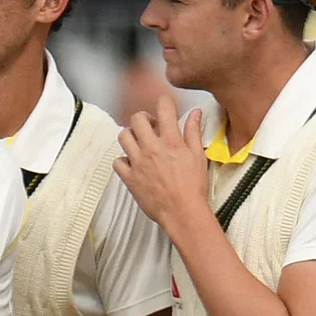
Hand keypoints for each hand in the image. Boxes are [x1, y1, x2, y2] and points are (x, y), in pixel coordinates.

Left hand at [114, 96, 208, 226]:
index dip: (164, 102)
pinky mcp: (129, 177)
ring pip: (123, 136)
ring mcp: (138, 163)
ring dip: (131, 136)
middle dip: (143, 118)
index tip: (165, 106)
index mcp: (171, 141)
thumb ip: (193, 132)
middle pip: (137, 119)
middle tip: (151, 127)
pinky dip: (123, 160)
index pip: (163, 108)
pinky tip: (133, 163)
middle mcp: (152, 148)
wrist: (182, 212)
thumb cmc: (193, 187)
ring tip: (140, 143)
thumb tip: (194, 113)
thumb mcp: (198, 156)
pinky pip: (117, 161)